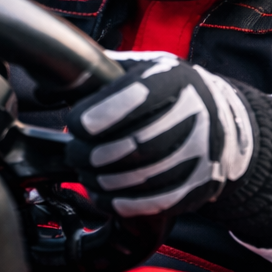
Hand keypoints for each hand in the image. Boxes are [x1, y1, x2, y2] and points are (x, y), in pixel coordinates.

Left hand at [66, 54, 254, 217]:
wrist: (222, 123)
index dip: (100, 113)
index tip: (76, 124)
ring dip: (104, 180)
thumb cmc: (169, 94)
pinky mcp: (198, 185)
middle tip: (75, 154)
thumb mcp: (142, 69)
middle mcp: (195, 115)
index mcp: (176, 80)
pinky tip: (104, 195)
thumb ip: (100, 74)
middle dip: (94, 152)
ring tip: (86, 174)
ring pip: (143, 176)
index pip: (137, 96)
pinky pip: (156, 202)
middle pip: (136, 143)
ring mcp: (201, 153)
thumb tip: (48, 85)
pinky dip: (123, 202)